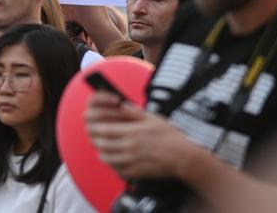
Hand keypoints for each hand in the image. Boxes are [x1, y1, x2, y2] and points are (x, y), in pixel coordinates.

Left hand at [85, 91, 201, 179]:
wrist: (184, 157)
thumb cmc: (170, 136)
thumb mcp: (153, 119)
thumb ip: (134, 112)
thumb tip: (120, 105)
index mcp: (131, 132)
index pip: (103, 130)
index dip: (94, 127)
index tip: (92, 125)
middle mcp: (129, 147)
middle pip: (101, 144)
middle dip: (94, 139)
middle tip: (94, 135)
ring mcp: (131, 161)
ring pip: (105, 157)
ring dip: (100, 151)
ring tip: (102, 146)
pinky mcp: (135, 172)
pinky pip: (116, 169)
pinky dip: (110, 163)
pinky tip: (113, 158)